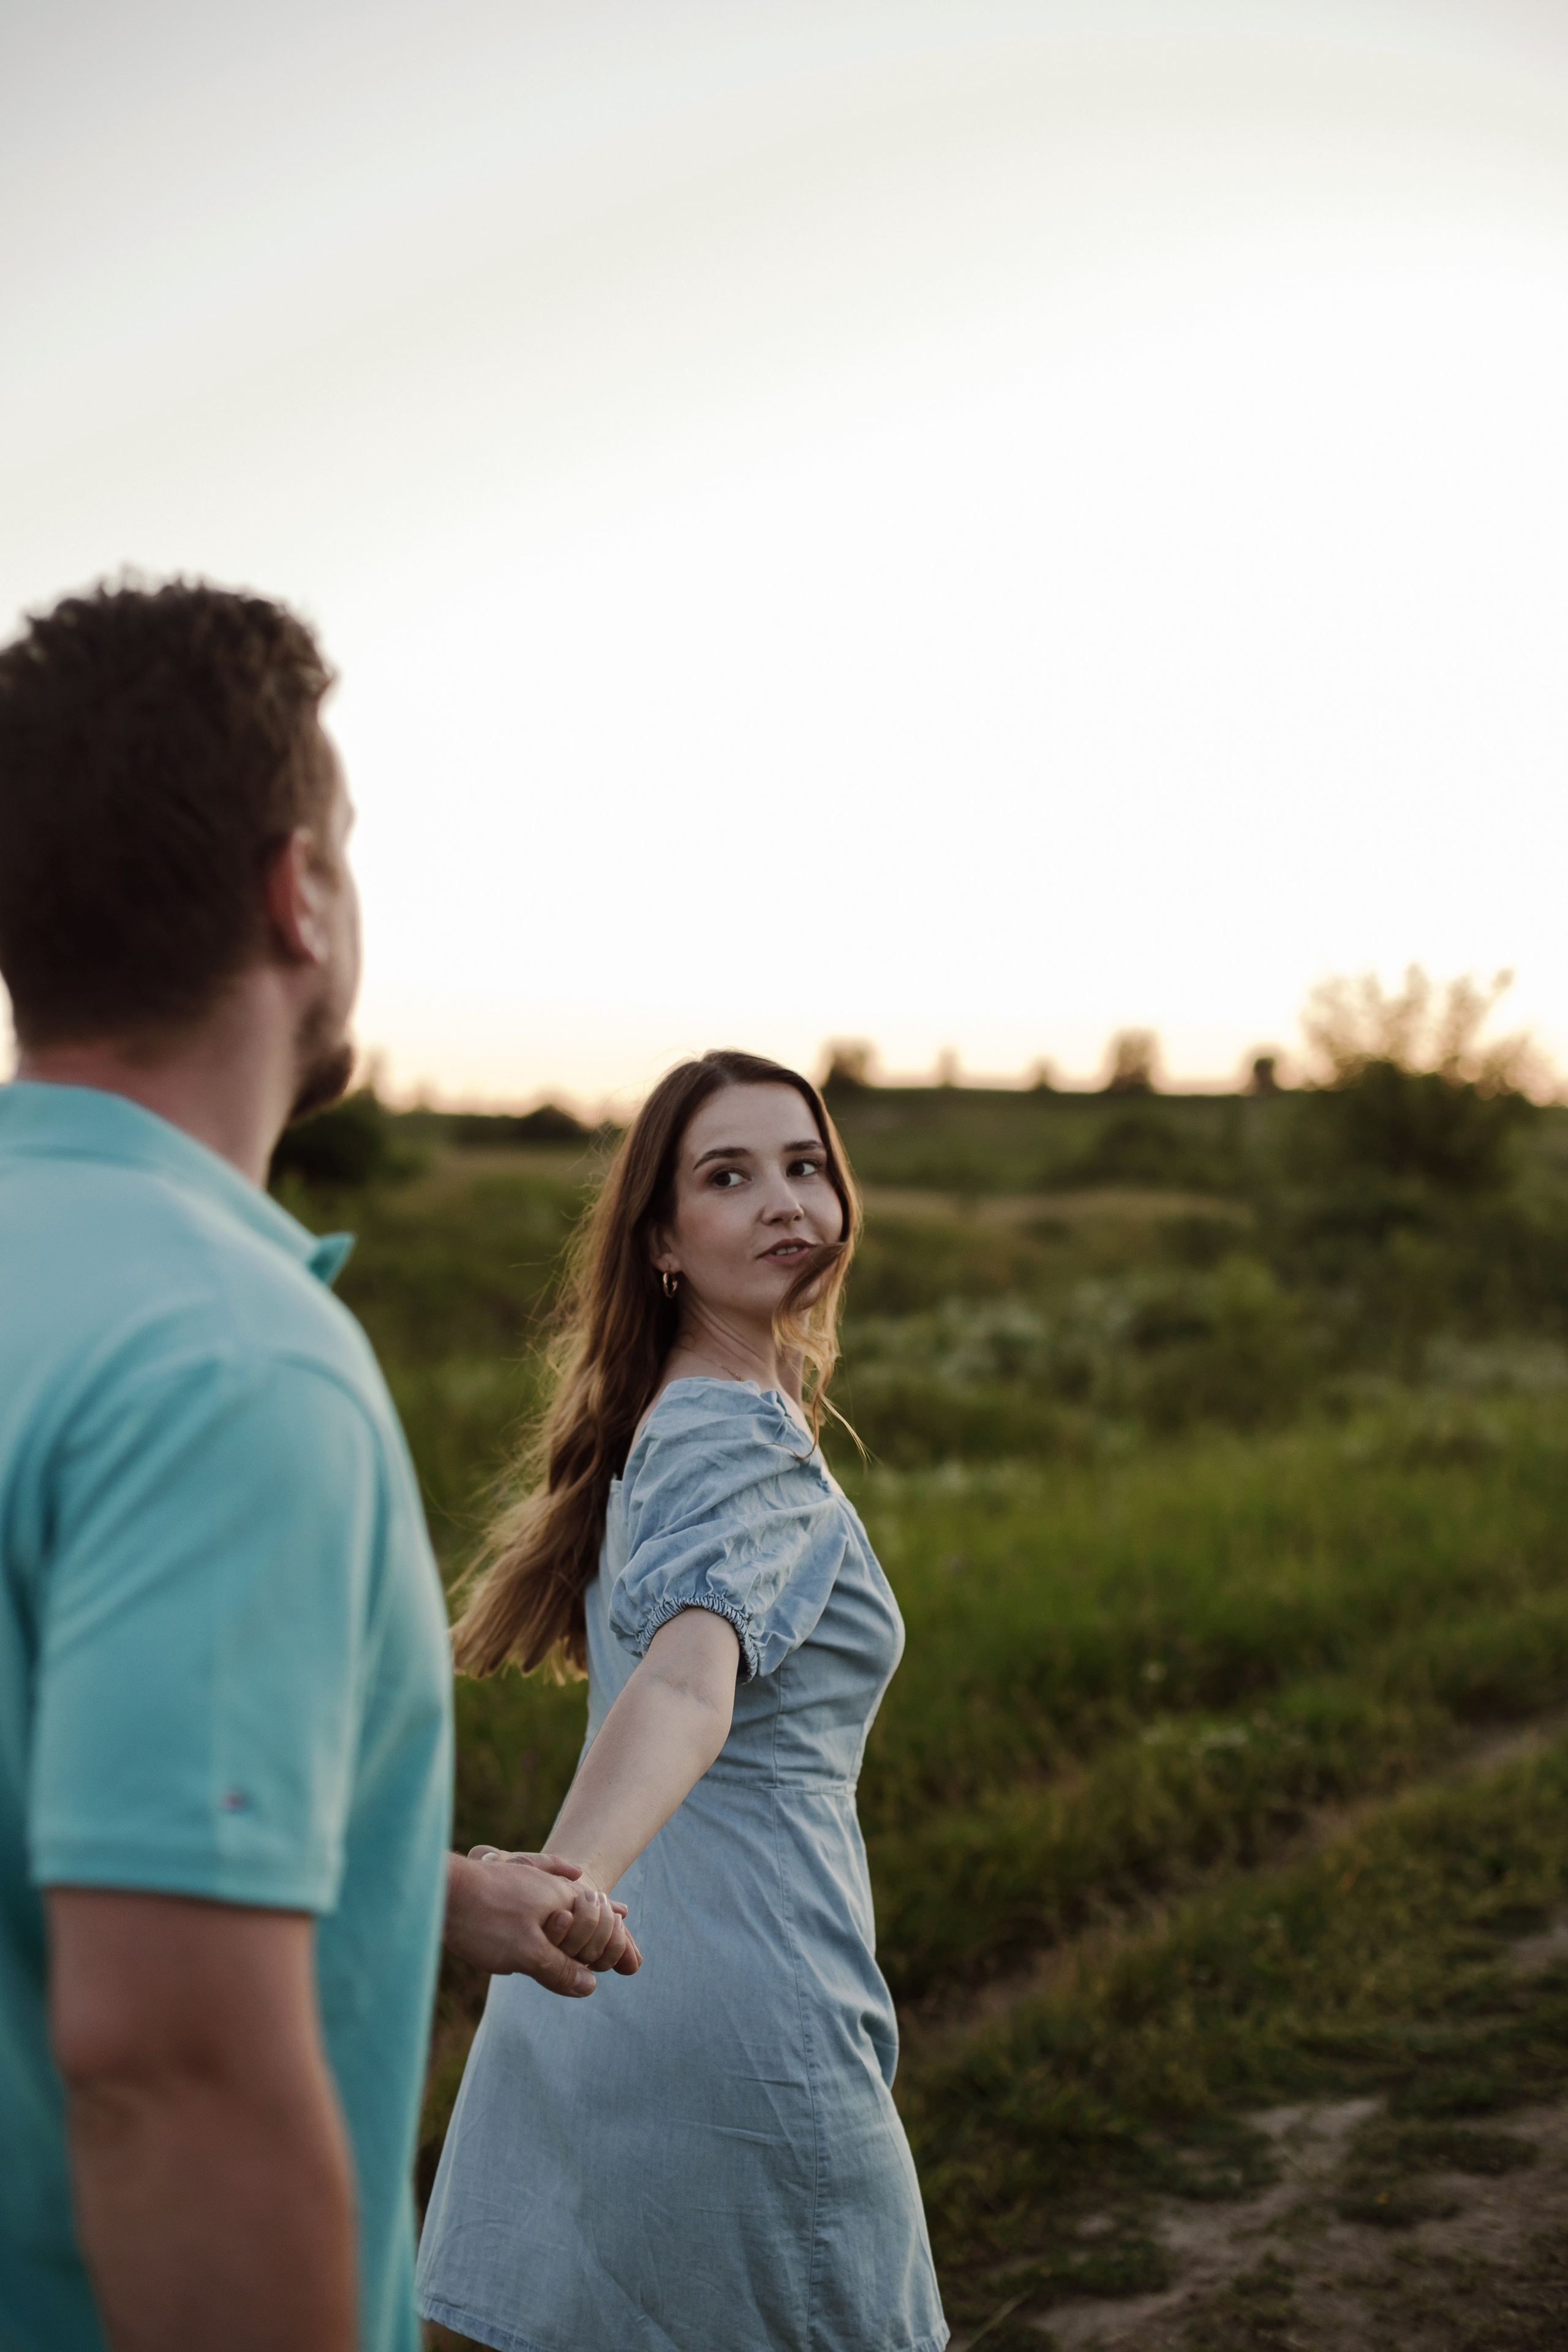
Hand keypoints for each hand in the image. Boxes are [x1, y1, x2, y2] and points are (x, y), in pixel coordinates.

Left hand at [443, 1850, 638, 1994]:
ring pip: (564, 1892)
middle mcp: (547, 1885)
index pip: (599, 1919)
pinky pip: (541, 1877)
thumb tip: (591, 1985)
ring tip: (602, 1905)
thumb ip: (560, 1969)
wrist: (435, 1887)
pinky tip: (557, 1880)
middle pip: (586, 1902)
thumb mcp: (526, 1953)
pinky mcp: (503, 1881)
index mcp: (560, 1899)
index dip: (616, 1940)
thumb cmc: (483, 1920)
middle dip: (606, 1915)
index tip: (631, 1960)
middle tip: (626, 1918)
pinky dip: (556, 1878)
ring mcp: (525, 1880)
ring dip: (583, 1903)